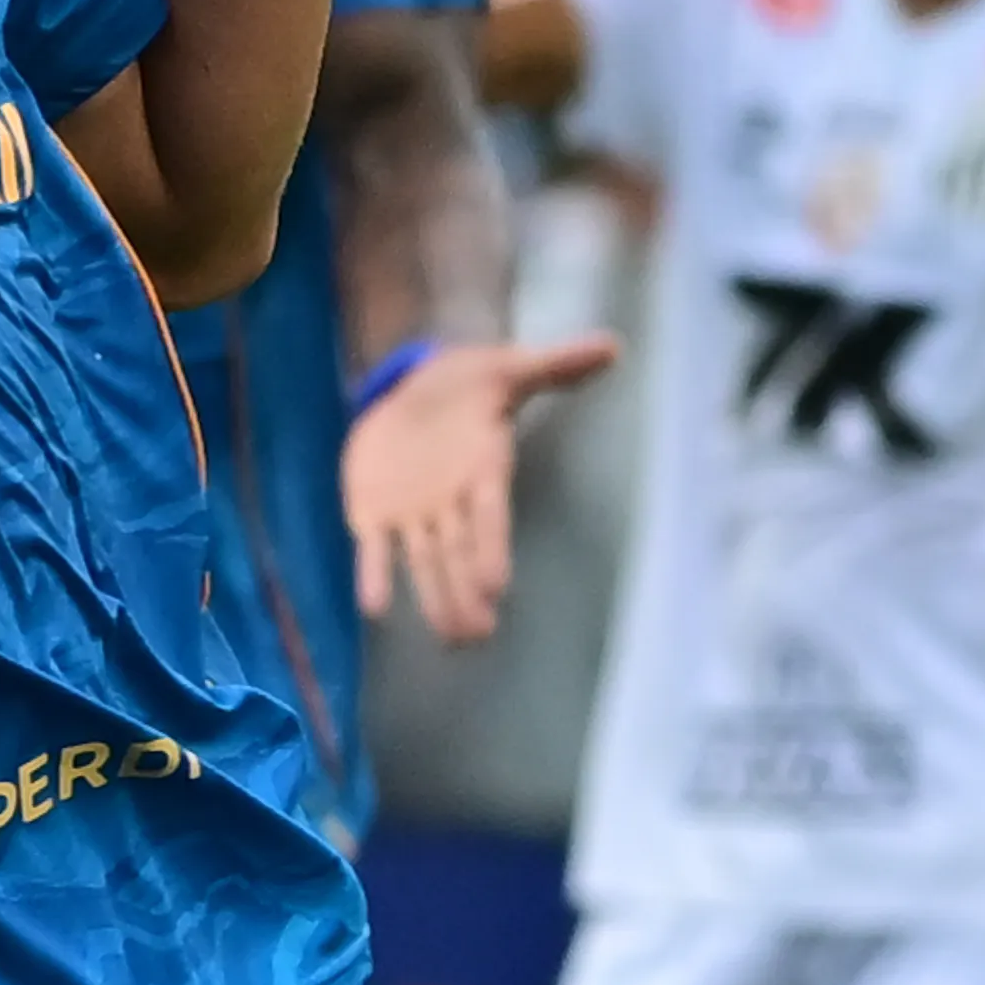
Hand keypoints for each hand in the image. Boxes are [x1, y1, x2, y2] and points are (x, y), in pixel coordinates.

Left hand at [342, 335, 621, 643]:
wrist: (418, 384)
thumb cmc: (470, 384)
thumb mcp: (509, 367)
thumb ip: (556, 364)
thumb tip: (612, 344)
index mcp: (482, 471)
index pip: (489, 517)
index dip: (491, 550)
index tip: (497, 587)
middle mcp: (449, 502)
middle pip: (457, 554)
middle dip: (464, 593)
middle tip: (474, 637)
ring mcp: (412, 511)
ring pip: (423, 561)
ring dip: (431, 597)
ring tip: (448, 639)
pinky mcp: (373, 509)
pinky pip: (373, 548)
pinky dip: (373, 575)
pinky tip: (374, 608)